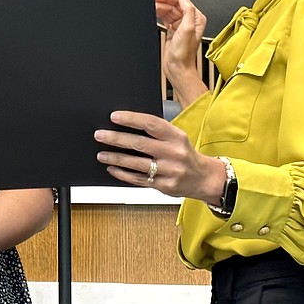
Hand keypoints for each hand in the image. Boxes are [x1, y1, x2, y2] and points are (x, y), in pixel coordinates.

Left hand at [94, 110, 224, 203]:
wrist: (203, 178)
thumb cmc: (185, 154)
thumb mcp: (177, 138)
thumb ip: (157, 132)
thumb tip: (127, 124)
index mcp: (176, 136)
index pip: (151, 124)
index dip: (131, 119)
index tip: (114, 116)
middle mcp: (174, 153)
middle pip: (140, 144)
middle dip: (117, 139)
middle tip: (100, 135)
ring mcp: (169, 171)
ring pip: (137, 164)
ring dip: (116, 158)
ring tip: (101, 154)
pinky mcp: (164, 186)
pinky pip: (139, 179)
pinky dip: (123, 174)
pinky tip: (112, 169)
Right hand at [156, 0, 205, 75]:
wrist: (177, 68)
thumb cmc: (184, 54)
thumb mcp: (187, 28)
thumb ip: (187, 10)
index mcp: (196, 18)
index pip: (182, 1)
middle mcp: (189, 20)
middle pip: (174, 5)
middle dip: (162, 2)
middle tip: (152, 1)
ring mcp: (180, 25)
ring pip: (168, 10)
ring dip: (159, 8)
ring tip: (151, 7)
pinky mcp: (172, 30)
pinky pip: (165, 18)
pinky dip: (159, 15)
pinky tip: (154, 13)